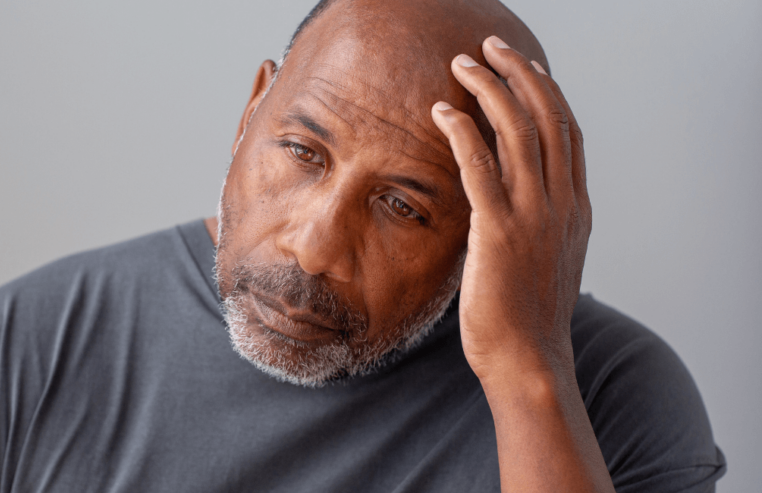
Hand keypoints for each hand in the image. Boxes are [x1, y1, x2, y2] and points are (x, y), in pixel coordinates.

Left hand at [431, 35, 610, 492]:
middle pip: (547, 118)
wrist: (530, 361)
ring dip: (488, 91)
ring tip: (463, 64)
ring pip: (517, 132)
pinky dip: (462, 132)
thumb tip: (503, 204)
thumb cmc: (529, 318)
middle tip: (492, 48)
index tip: (528, 68)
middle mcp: (561, 204)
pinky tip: (442, 111)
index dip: (548, 94)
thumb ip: (533, 224)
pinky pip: (480, 168)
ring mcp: (534, 216)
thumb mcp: (544, 261)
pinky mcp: (499, 231)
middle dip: (519, 75)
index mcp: (575, 209)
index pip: (568, 133)